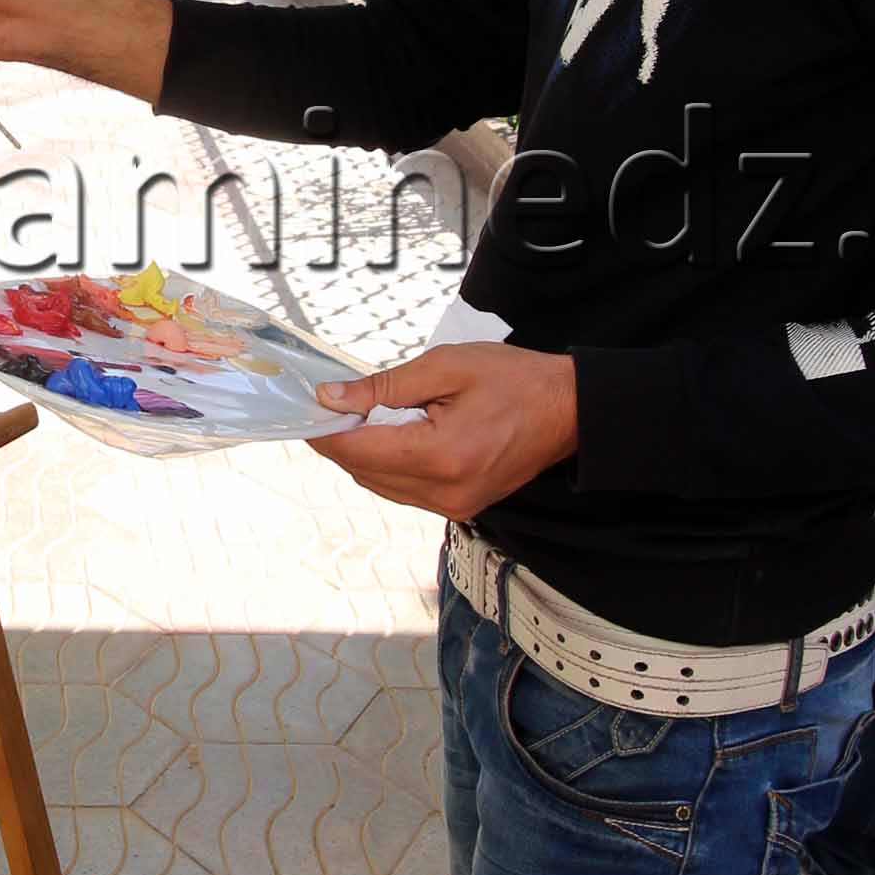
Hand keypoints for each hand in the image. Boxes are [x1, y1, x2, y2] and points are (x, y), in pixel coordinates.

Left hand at [308, 344, 578, 517]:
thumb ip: (384, 386)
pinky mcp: (460, 507)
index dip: (325, 430)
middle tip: (333, 402)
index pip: (359, 451)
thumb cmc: (515, 380)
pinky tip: (392, 435)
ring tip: (364, 415)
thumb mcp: (446, 367)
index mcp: (441, 457)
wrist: (569, 410)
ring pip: (380, 484)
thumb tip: (332, 398)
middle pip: (364, 472)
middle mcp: (444, 493)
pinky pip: (404, 490)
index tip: (306, 406)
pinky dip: (389, 463)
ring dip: (364, 452)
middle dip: (342, 439)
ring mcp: (453, 506)